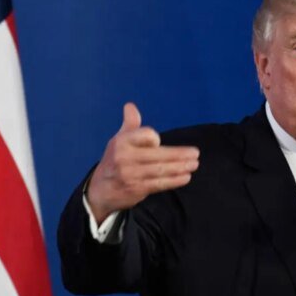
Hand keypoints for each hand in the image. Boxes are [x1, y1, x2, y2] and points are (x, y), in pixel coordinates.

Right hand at [86, 102, 199, 222]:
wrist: (100, 190)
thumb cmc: (114, 160)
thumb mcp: (118, 140)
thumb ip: (130, 124)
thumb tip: (130, 105)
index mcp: (122, 142)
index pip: (145, 135)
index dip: (153, 138)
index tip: (158, 141)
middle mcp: (125, 157)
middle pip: (158, 155)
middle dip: (179, 155)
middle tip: (195, 154)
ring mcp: (131, 175)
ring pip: (161, 170)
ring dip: (180, 167)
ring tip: (194, 165)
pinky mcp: (137, 189)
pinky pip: (160, 183)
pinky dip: (174, 180)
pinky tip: (186, 177)